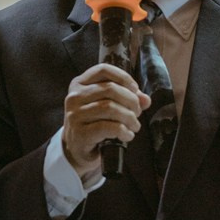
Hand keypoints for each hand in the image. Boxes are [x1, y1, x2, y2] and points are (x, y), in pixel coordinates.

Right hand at [61, 64, 149, 181]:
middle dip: (131, 100)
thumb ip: (126, 98)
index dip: (123, 77)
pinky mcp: (79, 133)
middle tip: (137, 113)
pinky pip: (108, 127)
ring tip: (134, 125)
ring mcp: (75, 115)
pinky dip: (123, 131)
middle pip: (110, 89)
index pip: (103, 70)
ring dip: (129, 117)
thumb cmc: (94, 123)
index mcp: (79, 84)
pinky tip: (127, 135)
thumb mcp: (107, 106)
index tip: (135, 90)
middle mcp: (74, 97)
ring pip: (110, 107)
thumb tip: (145, 100)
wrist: (77, 149)